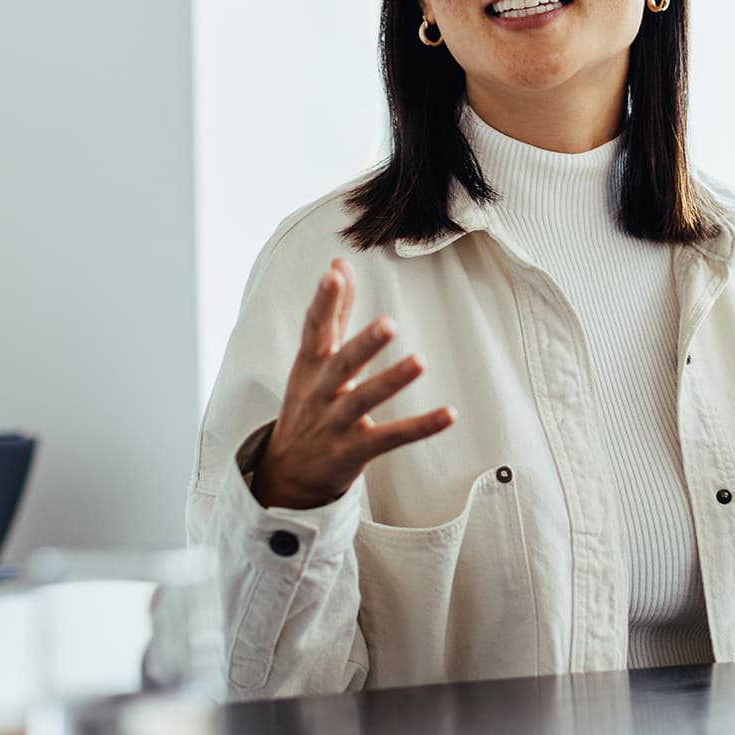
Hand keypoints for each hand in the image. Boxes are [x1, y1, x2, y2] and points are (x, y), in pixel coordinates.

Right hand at [248, 260, 456, 509]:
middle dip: (363, 345)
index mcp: (311, 366)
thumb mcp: (312, 360)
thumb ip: (331, 313)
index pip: (315, 329)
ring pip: (363, 401)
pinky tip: (447, 414)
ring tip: (419, 362)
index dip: (324, 302)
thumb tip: (337, 263)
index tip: (334, 274)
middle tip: (388, 324)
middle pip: (341, 365)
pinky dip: (419, 427)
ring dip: (390, 381)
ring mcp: (336, 423)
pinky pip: (390, 438)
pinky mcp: (354, 451)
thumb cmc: (308, 404)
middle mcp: (322, 392)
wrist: (286, 471)